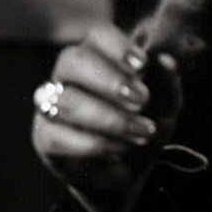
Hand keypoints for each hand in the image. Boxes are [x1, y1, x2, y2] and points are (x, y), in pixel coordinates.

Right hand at [29, 23, 174, 203]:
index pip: (97, 36)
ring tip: (140, 133)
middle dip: (109, 81)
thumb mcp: (164, 110)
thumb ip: (166, 86)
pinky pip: (58, 135)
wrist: (127, 175)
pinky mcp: (44, 138)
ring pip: (65, 100)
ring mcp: (51, 106)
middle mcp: (68, 76)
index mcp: (97, 58)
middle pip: (72, 61)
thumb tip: (166, 60)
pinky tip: (119, 150)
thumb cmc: (141, 131)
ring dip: (108, 118)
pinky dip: (94, 144)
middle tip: (142, 101)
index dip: (117, 47)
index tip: (142, 66)